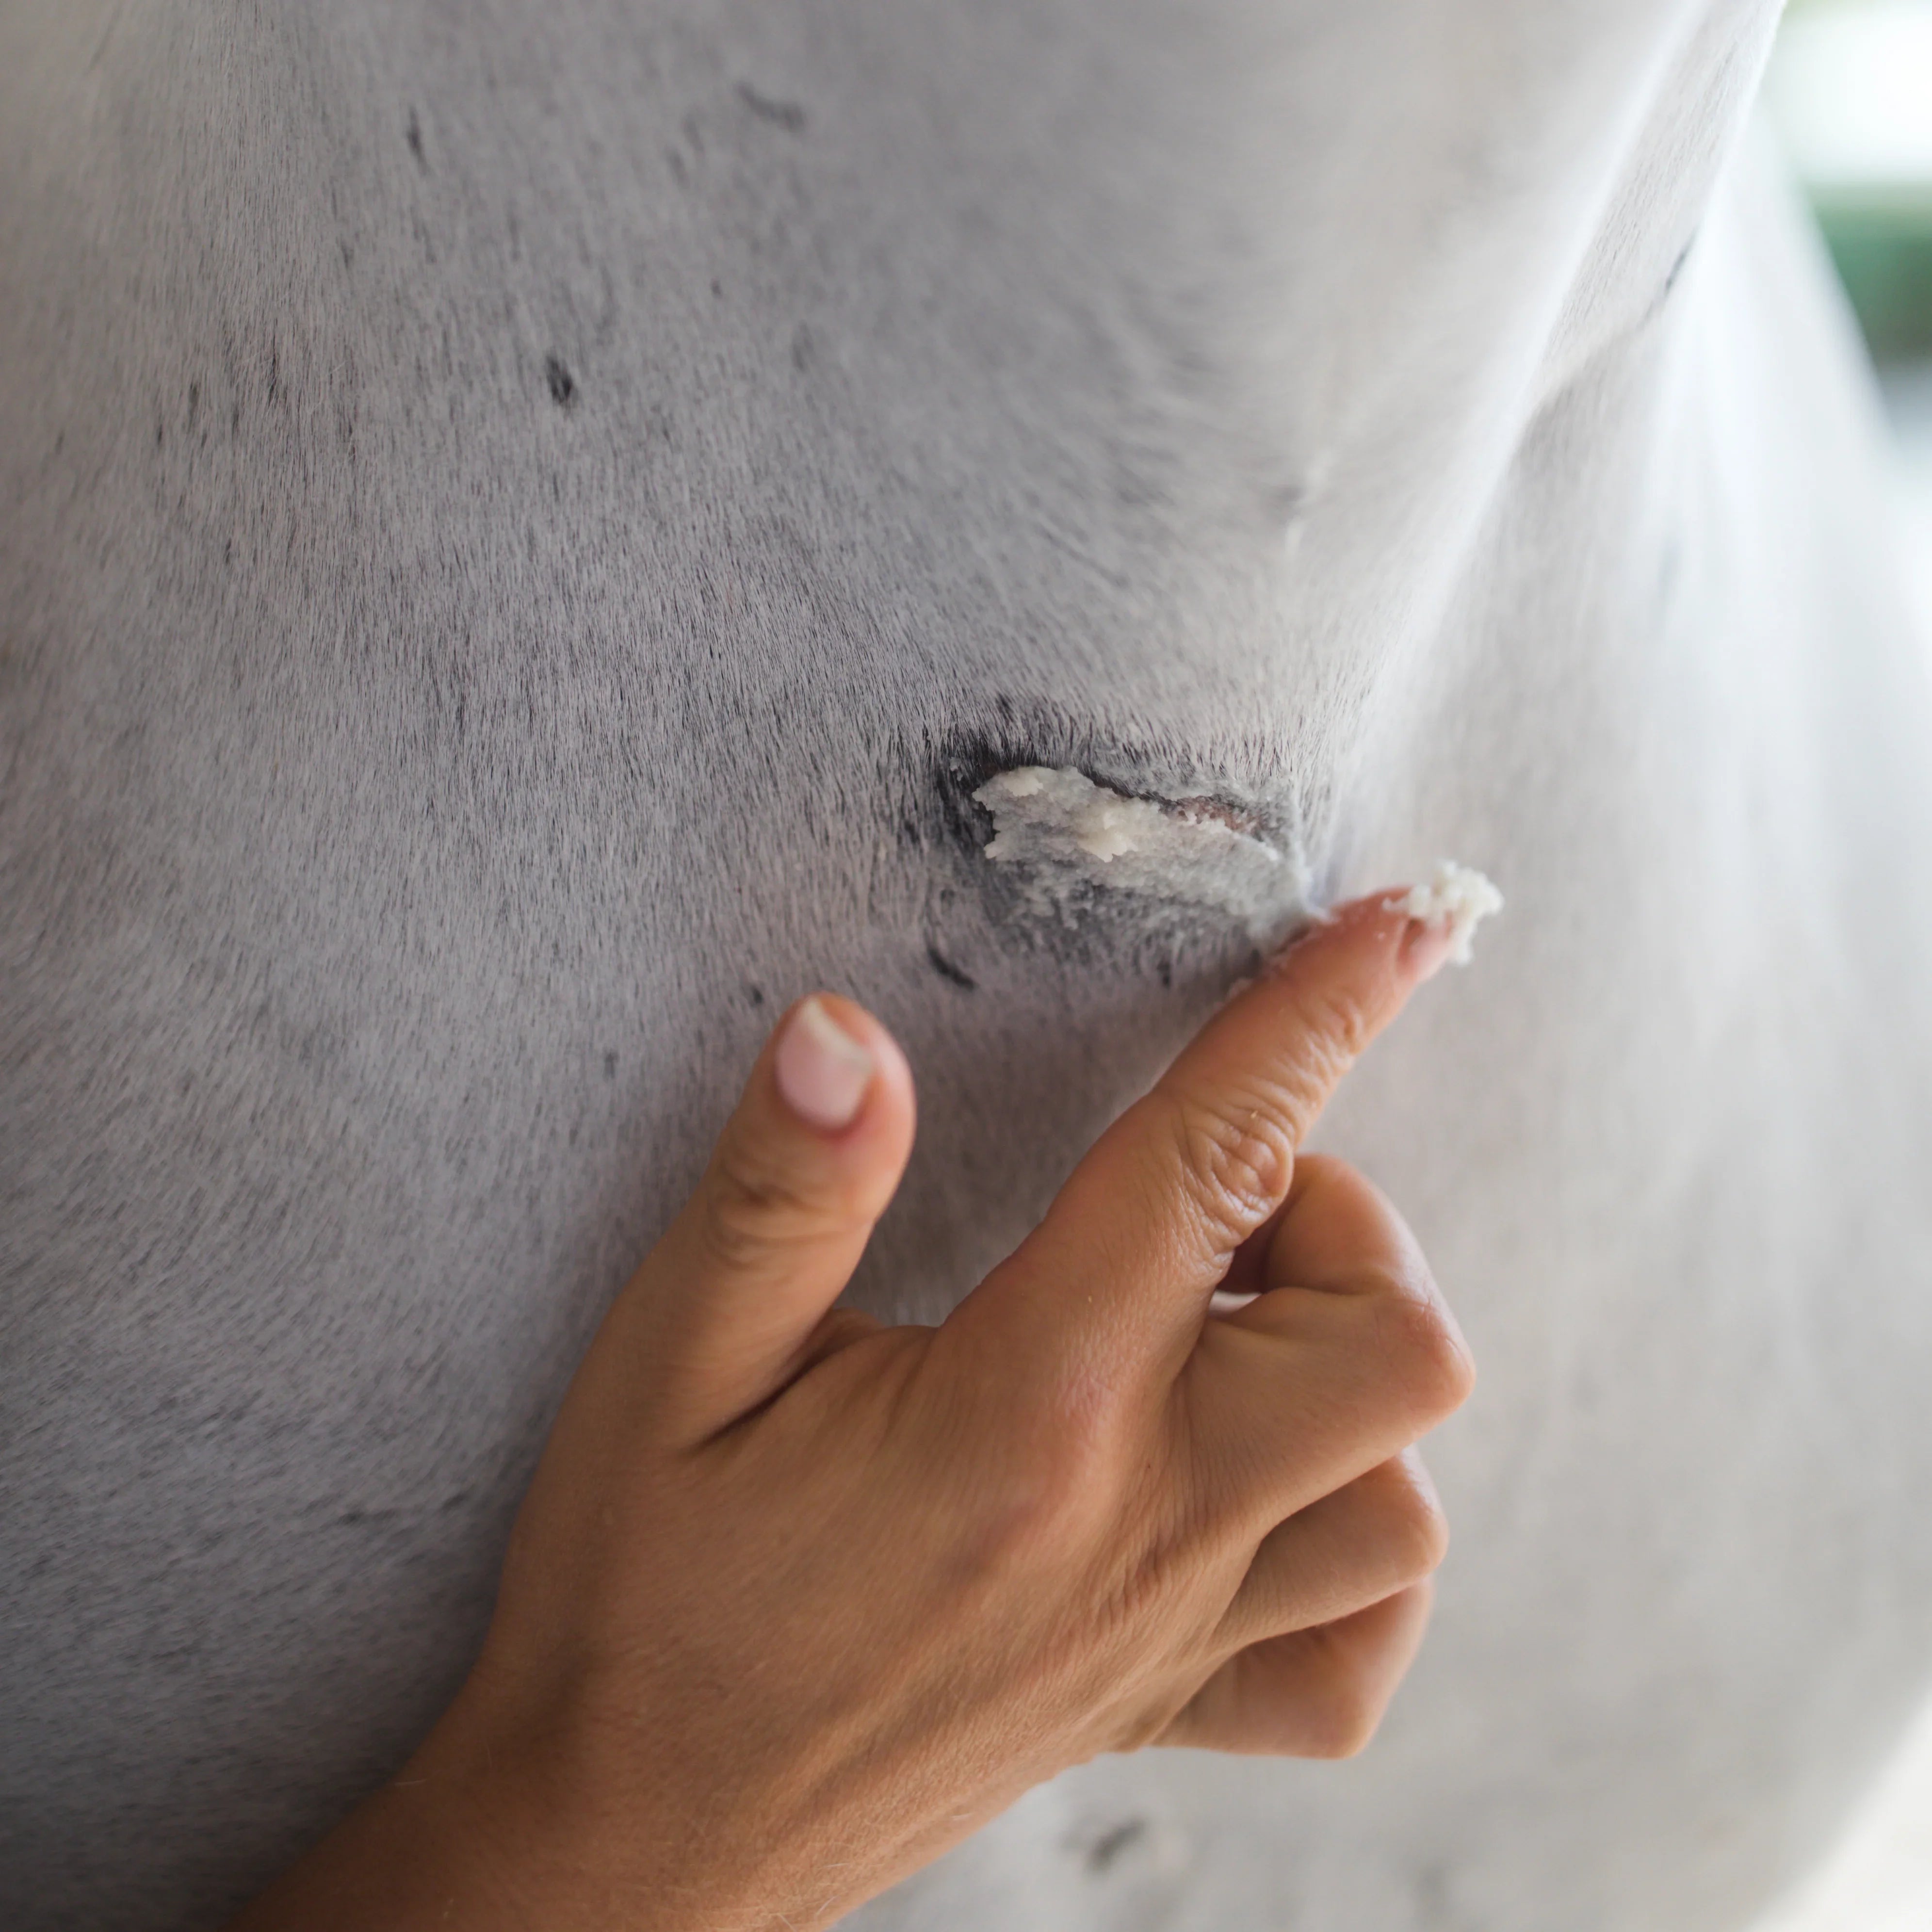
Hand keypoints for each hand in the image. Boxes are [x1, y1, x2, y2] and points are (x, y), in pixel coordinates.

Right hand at [228, 892, 1475, 1931]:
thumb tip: (844, 1027)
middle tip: (1210, 1204)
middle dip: (1343, 1224)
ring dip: (1353, 1381)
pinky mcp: (1158, 1713)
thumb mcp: (667, 1367)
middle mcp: (1133, 1525)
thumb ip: (780, 1193)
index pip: (1210, 1166)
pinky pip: (1351, 1660)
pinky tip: (1259, 1500)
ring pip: (1403, 1500)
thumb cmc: (640, 1602)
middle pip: (1393, 1347)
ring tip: (1223, 1334)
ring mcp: (1166, 1637)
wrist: (631, 1844)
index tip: (1400, 923)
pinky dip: (1352, 1559)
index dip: (1317, 1018)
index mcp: (1019, 1410)